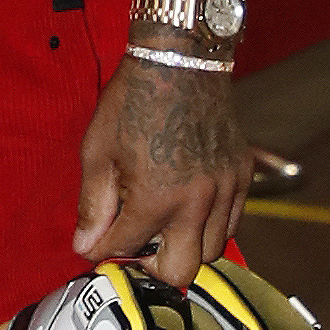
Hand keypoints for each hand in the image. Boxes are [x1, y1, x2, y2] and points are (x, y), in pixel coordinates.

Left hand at [75, 53, 252, 285]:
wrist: (180, 59)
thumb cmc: (133, 99)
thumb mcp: (98, 152)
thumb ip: (93, 205)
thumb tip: (86, 245)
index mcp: (156, 199)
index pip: (125, 250)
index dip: (104, 251)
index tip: (98, 244)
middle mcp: (197, 201)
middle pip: (181, 270)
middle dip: (153, 266)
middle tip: (136, 247)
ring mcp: (225, 189)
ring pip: (214, 250)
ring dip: (185, 247)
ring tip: (162, 227)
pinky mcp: (242, 175)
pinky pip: (232, 222)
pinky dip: (210, 226)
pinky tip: (187, 208)